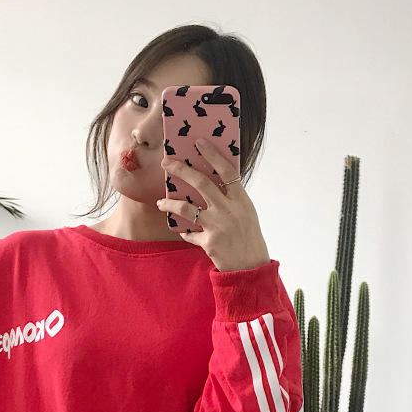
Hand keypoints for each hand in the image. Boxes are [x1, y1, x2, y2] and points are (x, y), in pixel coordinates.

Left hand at [157, 137, 270, 271]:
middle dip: (181, 170)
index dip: (212, 154)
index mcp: (241, 200)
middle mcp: (229, 210)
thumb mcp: (247, 214)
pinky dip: (184, 232)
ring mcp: (218, 226)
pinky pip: (189, 233)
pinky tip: (181, 231)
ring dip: (170, 203)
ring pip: (187, 208)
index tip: (199, 142)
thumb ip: (231, 199)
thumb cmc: (249, 239)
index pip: (226, 170)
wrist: (251, 269)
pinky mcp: (209, 242)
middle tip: (166, 162)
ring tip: (160, 202)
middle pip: (201, 183)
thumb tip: (211, 183)